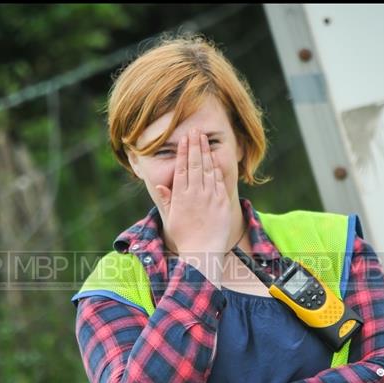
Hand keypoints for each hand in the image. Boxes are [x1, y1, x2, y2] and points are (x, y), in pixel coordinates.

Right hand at [155, 128, 231, 255]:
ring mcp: (210, 197)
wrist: (203, 251)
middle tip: (195, 131)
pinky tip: (215, 159)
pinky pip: (220, 182)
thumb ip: (167, 200)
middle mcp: (195, 194)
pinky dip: (217, 169)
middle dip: (195, 146)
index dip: (184, 152)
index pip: (182, 168)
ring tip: (204, 139)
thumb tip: (161, 185)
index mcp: (181, 196)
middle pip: (195, 164)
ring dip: (206, 152)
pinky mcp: (222, 202)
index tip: (184, 139)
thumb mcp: (172, 218)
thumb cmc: (185, 237)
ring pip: (208, 169)